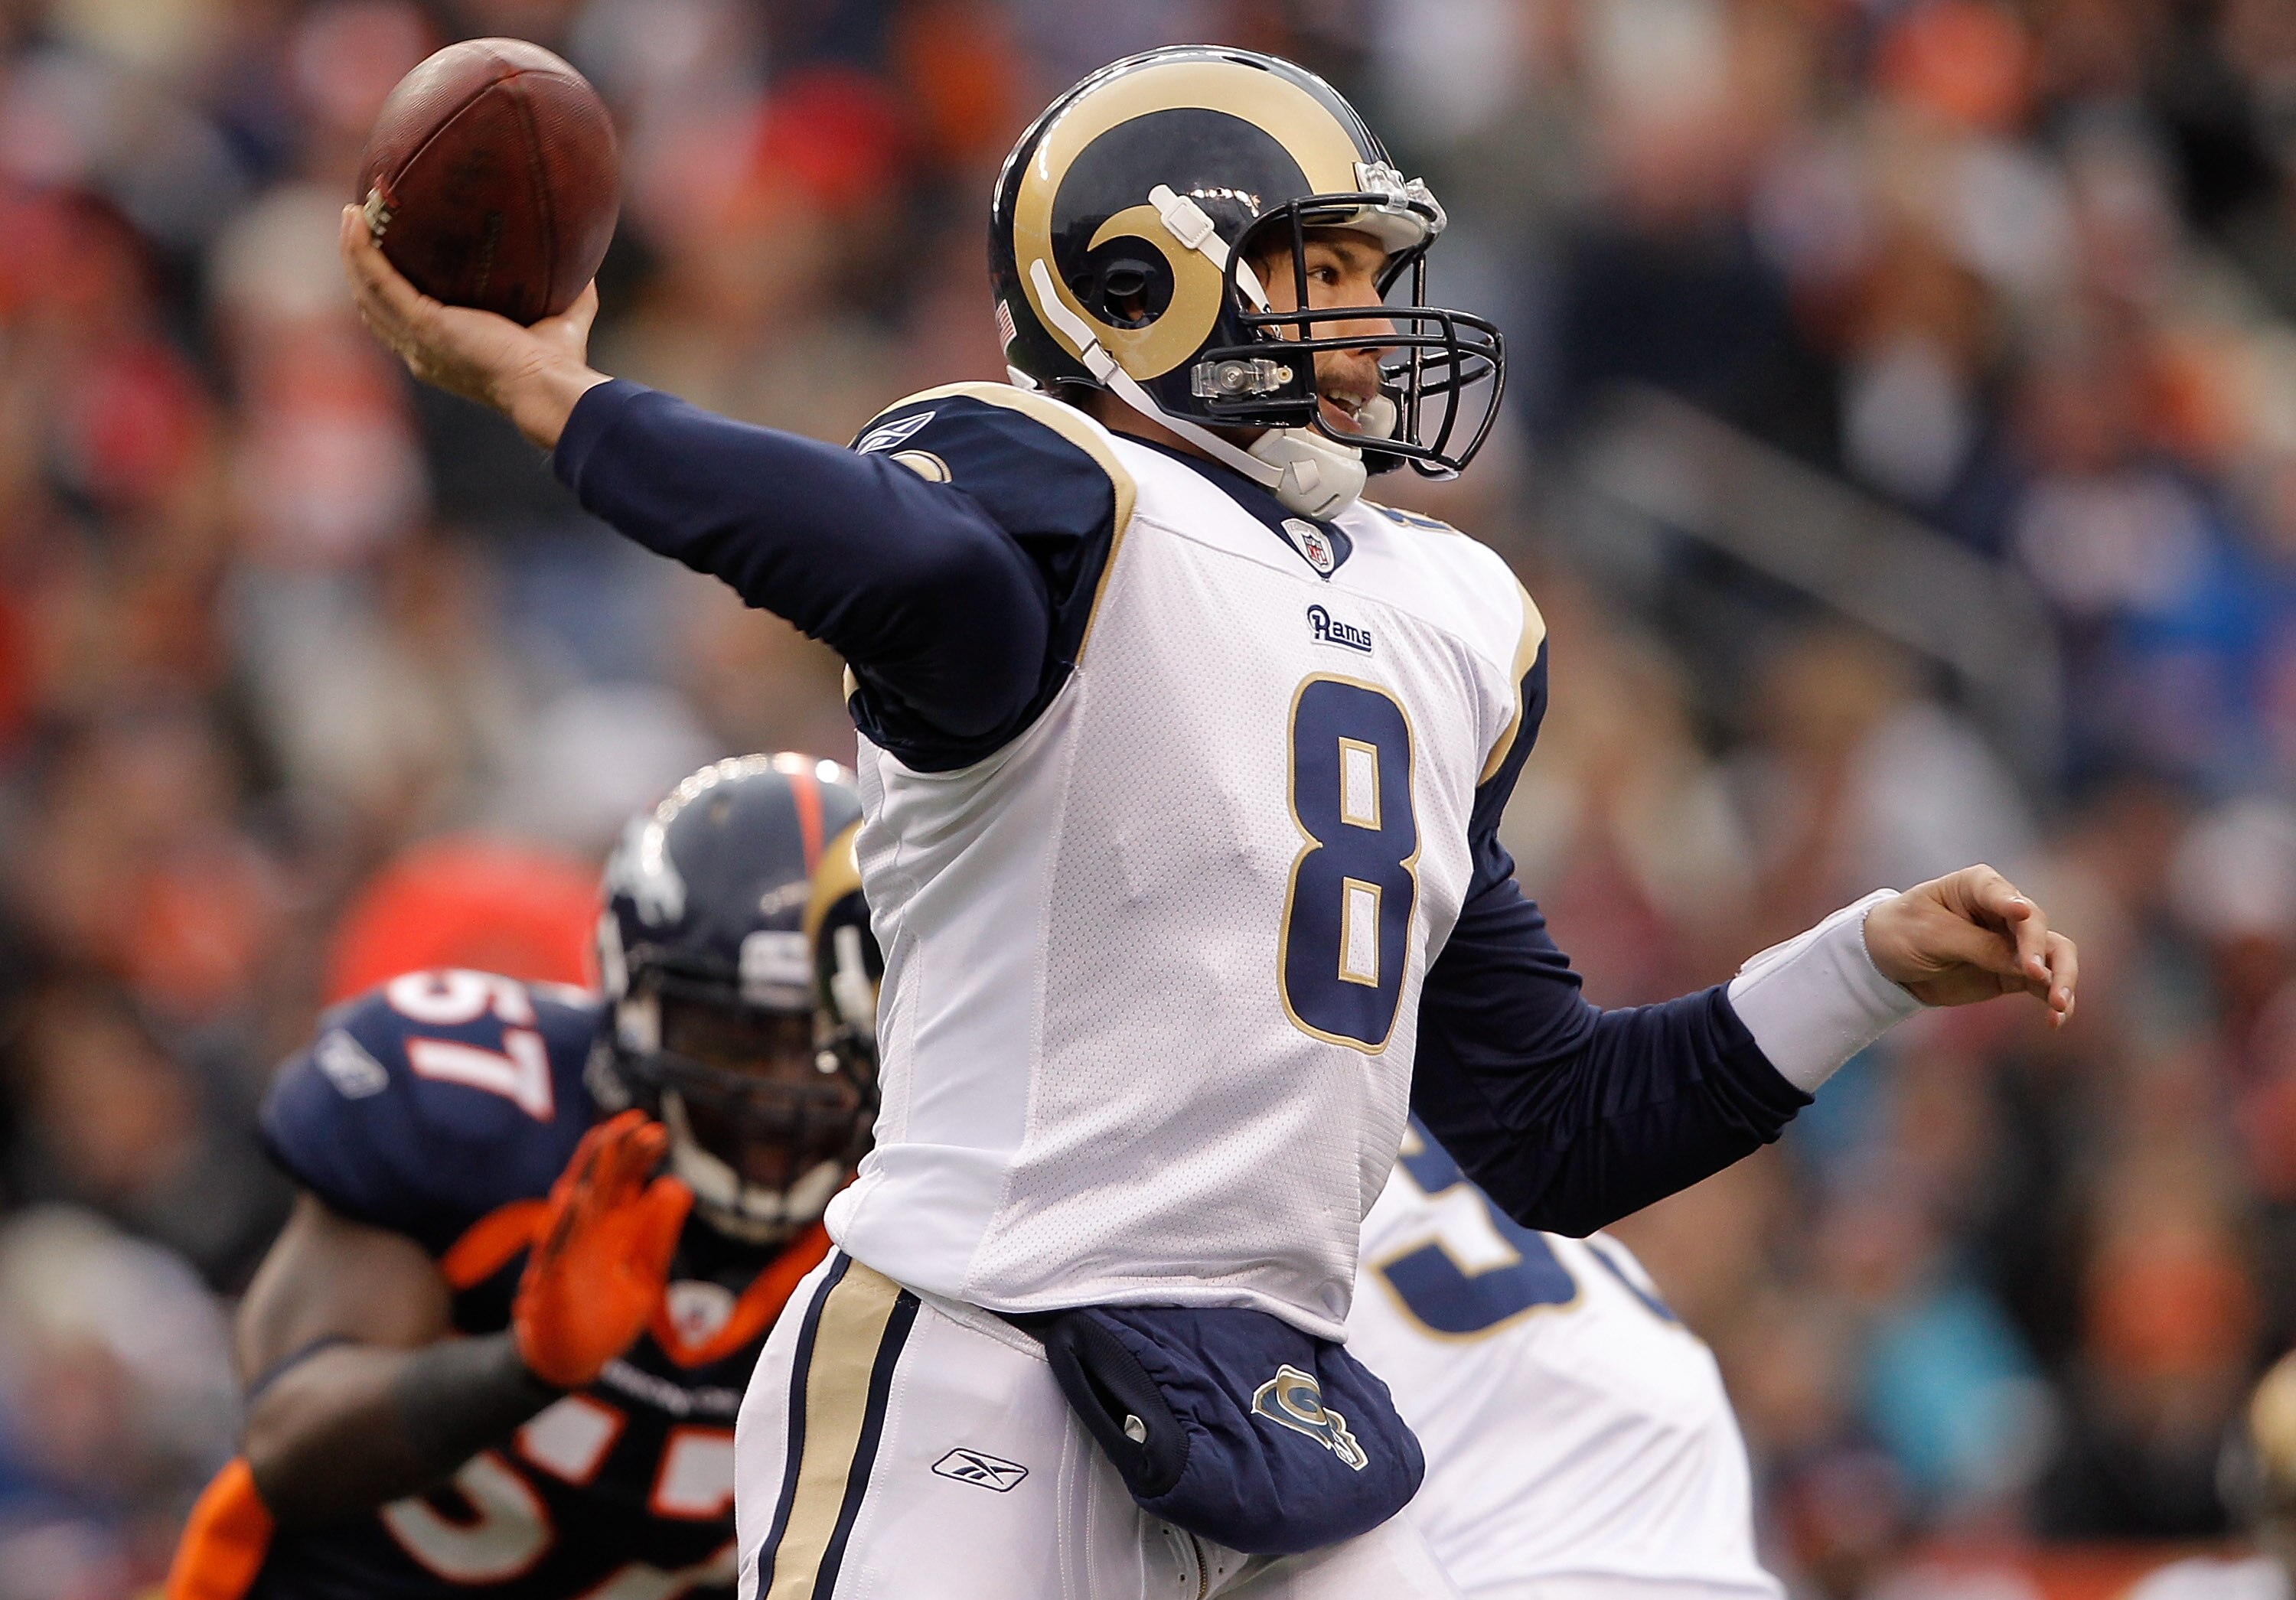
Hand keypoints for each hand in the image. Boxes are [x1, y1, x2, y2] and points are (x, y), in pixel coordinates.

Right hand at [337, 205, 608, 448]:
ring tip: (352, 213)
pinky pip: (378, 280)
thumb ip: (572, 296)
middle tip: (358, 224)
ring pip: (367, 291)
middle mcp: (422, 351)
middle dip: (361, 266)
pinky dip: (361, 251)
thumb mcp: (563, 323)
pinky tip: (355, 219)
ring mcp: (417, 341)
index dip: (388, 290)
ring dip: (353, 250)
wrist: (551, 387)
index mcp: (444, 354)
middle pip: (375, 305)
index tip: (388, 254)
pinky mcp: (422, 324)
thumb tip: (588, 267)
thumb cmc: (559, 366)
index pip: (404, 321)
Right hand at [513, 1110, 691, 1388]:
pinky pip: (557, 1249)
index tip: (657, 1130)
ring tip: (606, 1138)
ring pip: (576, 1204)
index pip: (625, 1183)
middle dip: (617, 1152)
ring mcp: (567, 1254)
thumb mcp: (645, 1274)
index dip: (638, 1157)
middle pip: (602, 1183)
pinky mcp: (551, 1282)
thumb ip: (657, 1234)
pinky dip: (565, 1223)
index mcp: (611, 1230)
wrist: (569, 1364)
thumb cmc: (605, 1318)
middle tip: (638, 1120)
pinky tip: (577, 1196)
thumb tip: (676, 1183)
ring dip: (590, 1173)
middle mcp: (587, 1234)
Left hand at [1863, 865, 2078, 1025]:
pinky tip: (2056, 1020)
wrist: (1886, 961)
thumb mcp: (1931, 937)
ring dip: (2062, 978)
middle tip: (2036, 975)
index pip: (2003, 894)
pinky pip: (2044, 984)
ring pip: (2054, 955)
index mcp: (1977, 886)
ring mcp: (2012, 942)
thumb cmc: (1902, 933)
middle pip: (2038, 927)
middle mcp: (2004, 909)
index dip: (2013, 905)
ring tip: (2060, 1005)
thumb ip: (1978, 947)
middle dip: (2041, 951)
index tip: (2021, 914)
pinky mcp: (2014, 972)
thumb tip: (2027, 966)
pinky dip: (2054, 1001)